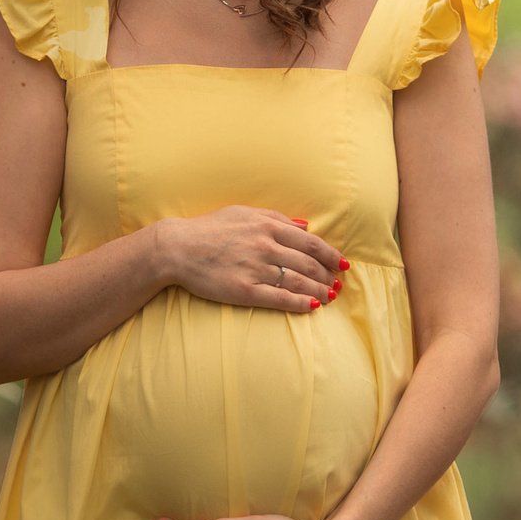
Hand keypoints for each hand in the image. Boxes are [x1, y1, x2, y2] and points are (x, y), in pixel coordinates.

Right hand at [151, 206, 345, 314]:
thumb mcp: (244, 213)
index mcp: (268, 226)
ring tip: (330, 296)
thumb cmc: (210, 228)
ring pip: (298, 282)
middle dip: (328, 275)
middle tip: (338, 283)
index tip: (343, 263)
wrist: (177, 247)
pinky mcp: (244, 290)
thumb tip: (305, 225)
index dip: (331, 255)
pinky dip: (299, 303)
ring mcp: (256, 269)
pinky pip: (279, 298)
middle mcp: (266, 247)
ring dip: (319, 290)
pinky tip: (312, 306)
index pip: (311, 243)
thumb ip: (277, 218)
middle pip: (309, 264)